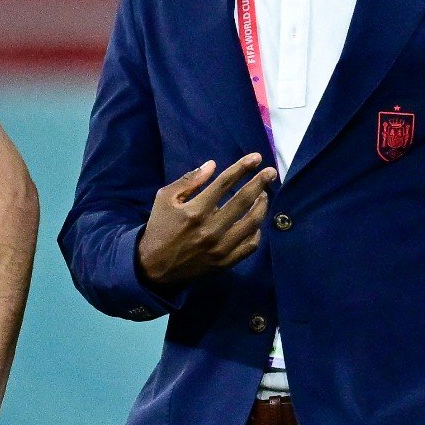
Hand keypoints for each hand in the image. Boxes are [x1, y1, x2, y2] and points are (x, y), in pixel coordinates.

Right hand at [136, 155, 276, 291]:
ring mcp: (220, 248)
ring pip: (252, 223)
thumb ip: (189, 180)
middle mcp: (211, 229)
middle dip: (261, 182)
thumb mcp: (165, 198)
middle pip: (244, 200)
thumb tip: (213, 165)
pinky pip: (250, 246)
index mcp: (196, 211)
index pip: (225, 183)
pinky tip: (255, 223)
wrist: (153, 267)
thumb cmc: (160, 227)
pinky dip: (256, 232)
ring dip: (262, 206)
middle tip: (271, 172)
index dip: (243, 168)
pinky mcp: (225, 262)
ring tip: (263, 195)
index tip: (256, 157)